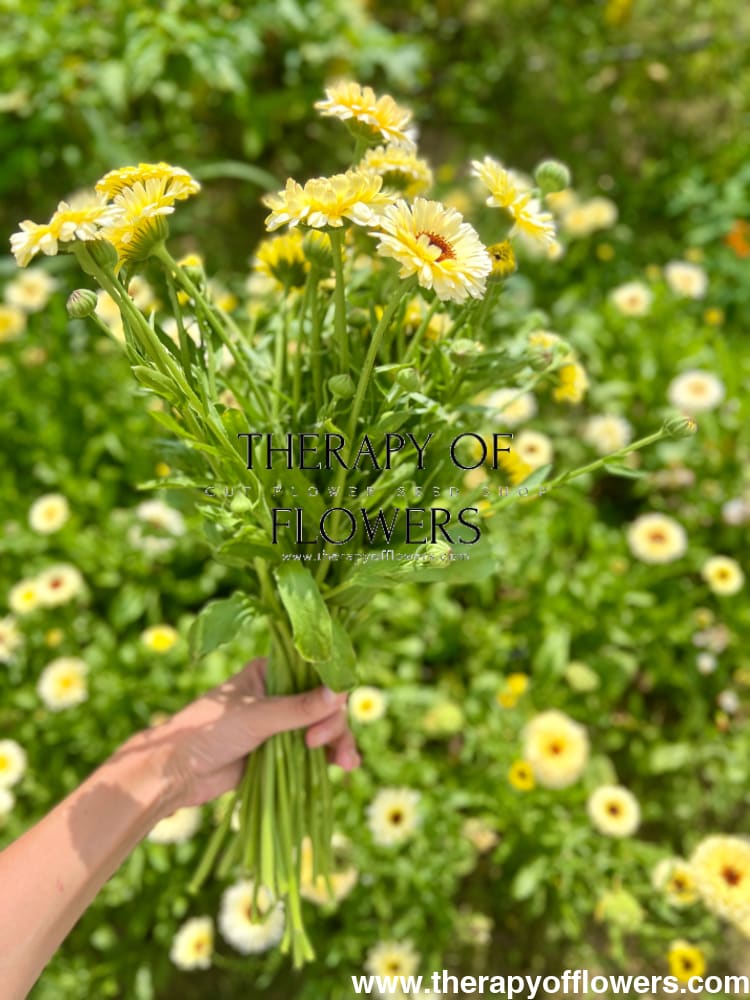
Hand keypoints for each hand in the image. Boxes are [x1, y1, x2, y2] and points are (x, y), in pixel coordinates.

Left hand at [150, 658, 359, 809]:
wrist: (175, 773)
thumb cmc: (208, 732)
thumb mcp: (257, 717)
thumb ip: (300, 708)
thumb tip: (342, 692)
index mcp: (270, 672)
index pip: (315, 675)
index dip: (331, 693)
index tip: (332, 714)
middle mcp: (278, 694)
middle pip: (323, 703)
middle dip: (333, 725)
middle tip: (320, 746)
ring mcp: (280, 724)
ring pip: (322, 728)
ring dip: (337, 743)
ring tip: (347, 764)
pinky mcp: (279, 751)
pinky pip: (312, 751)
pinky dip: (329, 757)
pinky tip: (344, 766)